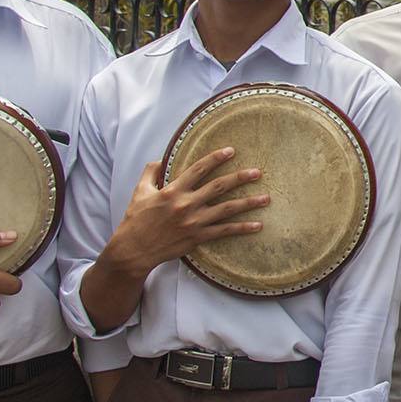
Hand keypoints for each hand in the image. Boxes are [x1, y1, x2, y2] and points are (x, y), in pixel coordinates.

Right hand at [100, 152, 266, 278]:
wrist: (134, 250)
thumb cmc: (135, 220)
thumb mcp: (139, 192)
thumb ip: (150, 173)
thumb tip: (160, 159)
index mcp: (173, 191)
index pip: (198, 169)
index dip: (215, 158)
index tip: (231, 151)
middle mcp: (186, 204)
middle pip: (219, 187)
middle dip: (240, 178)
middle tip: (258, 172)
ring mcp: (194, 222)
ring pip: (227, 209)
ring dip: (248, 203)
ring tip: (266, 198)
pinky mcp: (197, 237)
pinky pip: (224, 232)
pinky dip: (242, 228)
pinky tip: (258, 225)